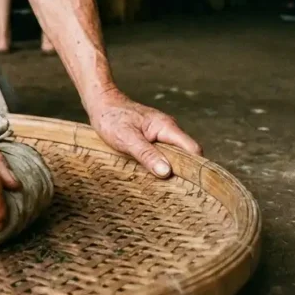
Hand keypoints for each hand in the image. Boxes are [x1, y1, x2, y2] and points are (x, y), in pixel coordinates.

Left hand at [86, 89, 201, 177]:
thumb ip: (146, 154)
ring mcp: (161, 134)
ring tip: (162, 187)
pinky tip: (152, 175)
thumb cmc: (111, 118)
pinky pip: (163, 154)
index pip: (193, 150)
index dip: (194, 168)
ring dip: (169, 170)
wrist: (100, 103)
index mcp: (166, 127)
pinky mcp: (152, 139)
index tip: (189, 186)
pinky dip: (160, 164)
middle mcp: (168, 130)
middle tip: (174, 191)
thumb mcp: (126, 138)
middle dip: (182, 172)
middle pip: (186, 155)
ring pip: (174, 156)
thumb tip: (166, 172)